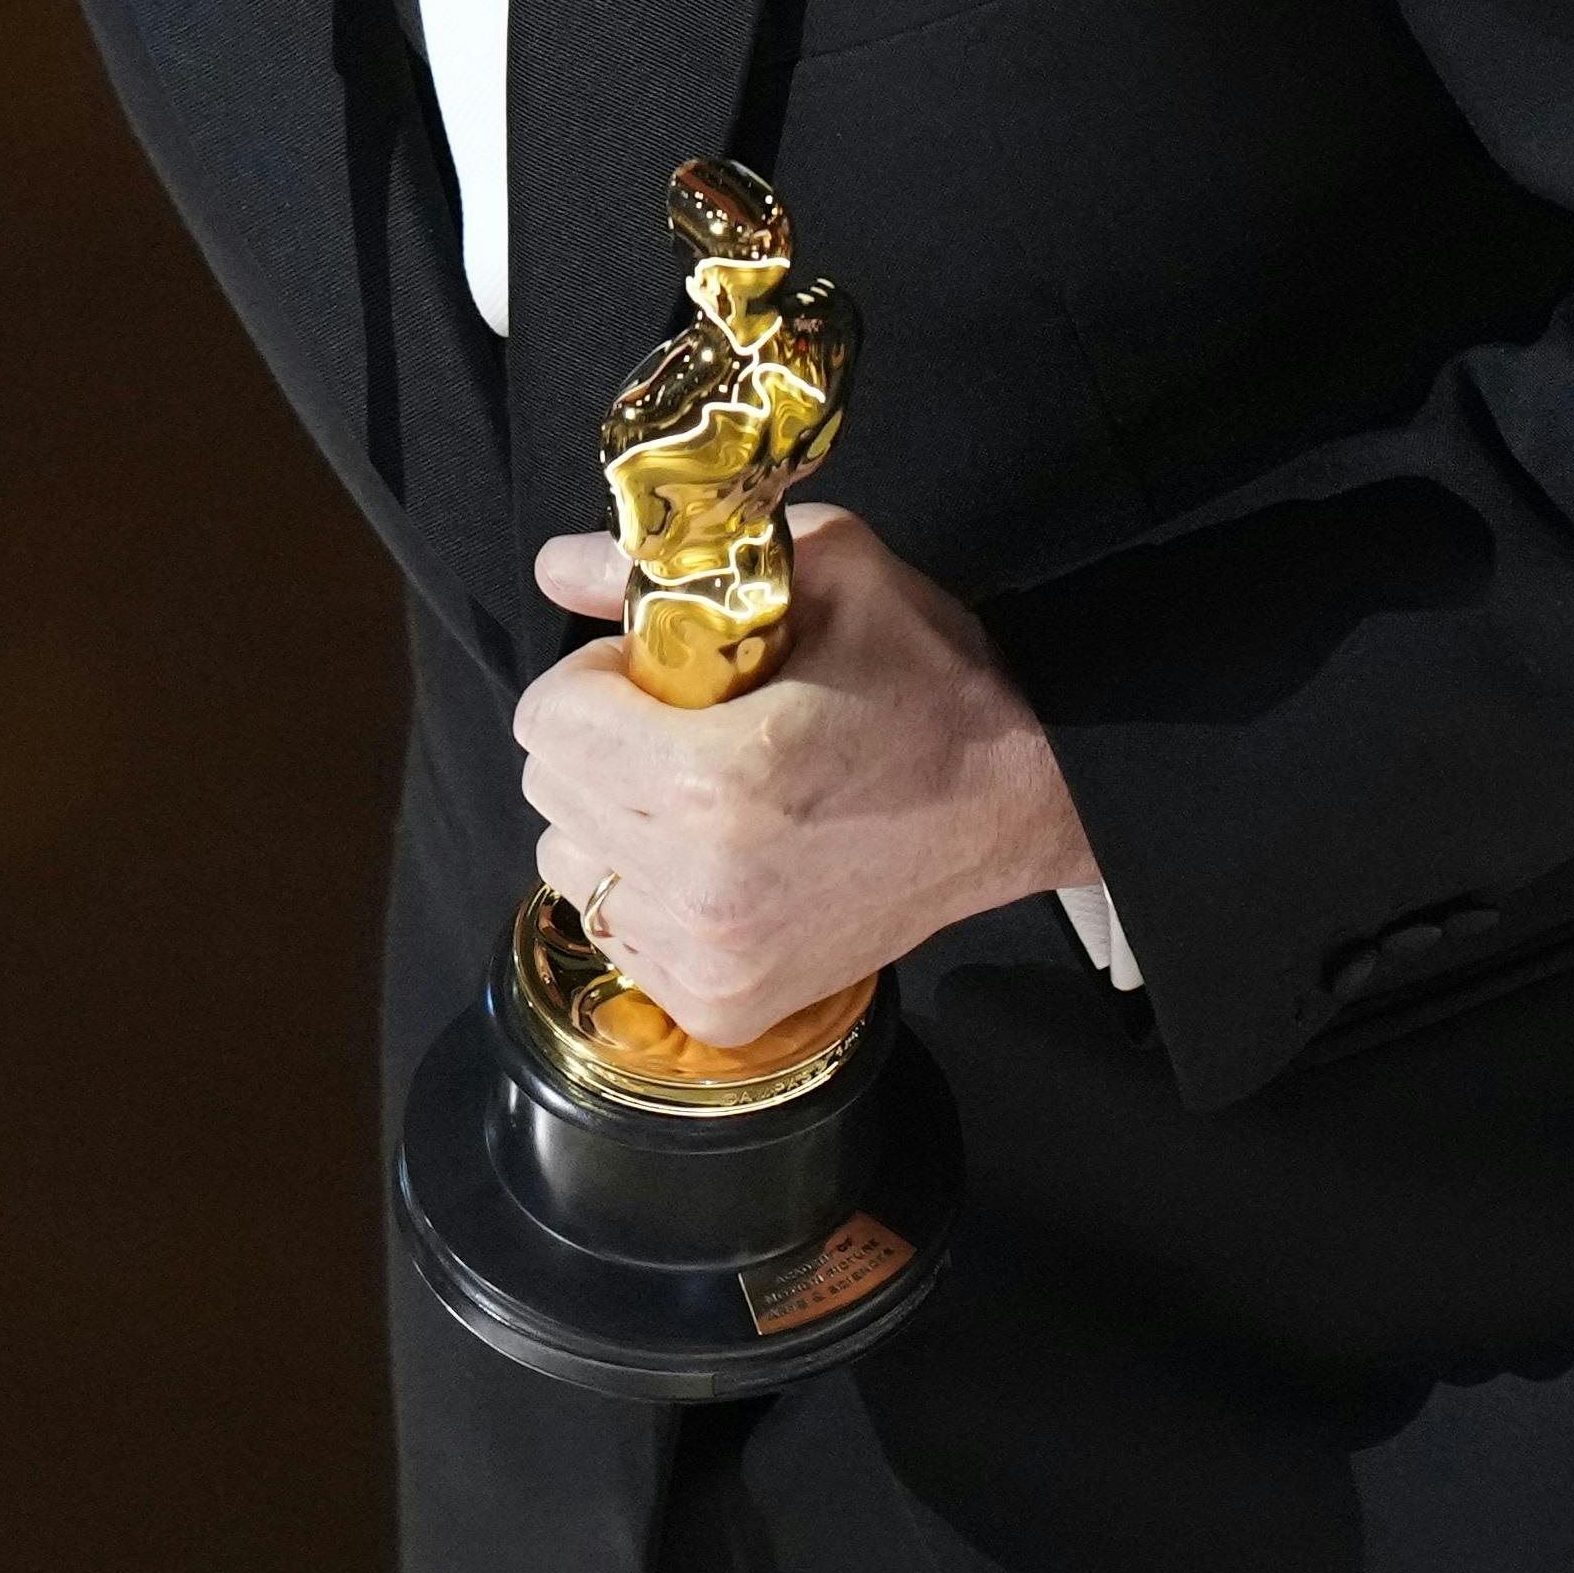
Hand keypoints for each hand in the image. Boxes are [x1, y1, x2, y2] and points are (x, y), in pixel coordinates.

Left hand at [518, 505, 1098, 1047]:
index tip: (657, 672)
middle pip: (550, 788)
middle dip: (599, 741)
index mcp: (714, 780)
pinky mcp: (726, 1007)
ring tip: (700, 796)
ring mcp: (712, 959)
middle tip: (683, 727)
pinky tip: (718, 859)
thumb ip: (671, 566)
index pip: (547, 719)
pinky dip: (647, 894)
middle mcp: (699, 885)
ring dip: (612, 819)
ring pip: (572, 865)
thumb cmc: (933, 680)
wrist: (1026, 801)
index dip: (595, 676)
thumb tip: (556, 565)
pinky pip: (619, 935)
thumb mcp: (827, 574)